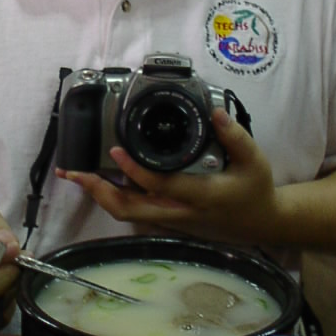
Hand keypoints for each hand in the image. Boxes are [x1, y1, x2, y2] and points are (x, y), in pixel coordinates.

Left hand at [55, 109, 278, 245]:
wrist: (261, 222)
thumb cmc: (255, 189)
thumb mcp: (254, 160)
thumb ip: (235, 136)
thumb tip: (215, 112)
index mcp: (200, 196)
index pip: (160, 186)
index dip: (134, 171)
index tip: (114, 151)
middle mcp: (179, 213)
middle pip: (129, 209)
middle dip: (98, 191)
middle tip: (74, 172)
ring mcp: (171, 220)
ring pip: (128, 213)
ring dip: (100, 195)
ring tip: (77, 175)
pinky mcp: (168, 221)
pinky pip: (134, 212)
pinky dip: (113, 198)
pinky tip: (101, 181)